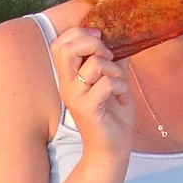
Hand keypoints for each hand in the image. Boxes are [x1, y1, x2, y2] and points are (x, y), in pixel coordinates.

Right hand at [51, 21, 134, 162]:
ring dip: (116, 69)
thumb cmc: (113, 117)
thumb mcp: (114, 82)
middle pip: (67, 47)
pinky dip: (121, 86)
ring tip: (120, 83)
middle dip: (94, 43)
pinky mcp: (87, 108)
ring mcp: (75, 97)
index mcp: (69, 77)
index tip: (101, 39)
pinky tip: (121, 96)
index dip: (79, 33)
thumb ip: (114, 61)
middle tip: (110, 57)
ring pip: (95, 64)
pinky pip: (108, 83)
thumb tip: (123, 39)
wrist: (112, 149)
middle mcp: (67, 85)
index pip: (60, 44)